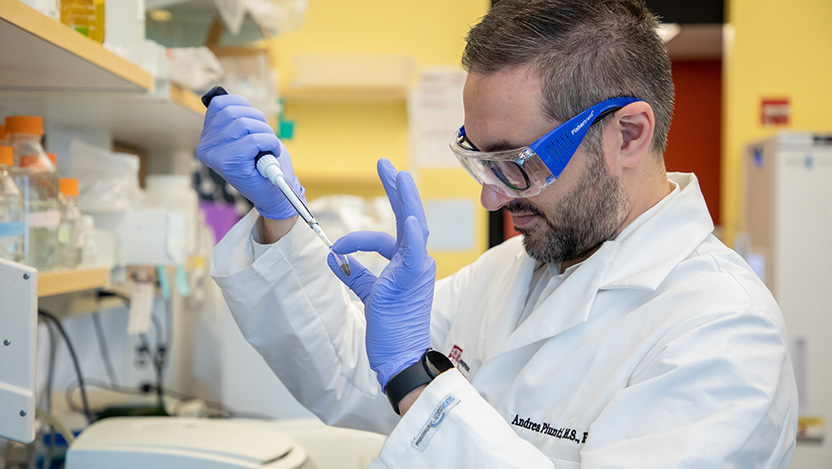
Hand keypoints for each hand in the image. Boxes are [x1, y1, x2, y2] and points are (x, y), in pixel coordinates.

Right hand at [197, 93, 303, 219]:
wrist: (274, 193)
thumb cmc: (263, 161)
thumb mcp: (246, 134)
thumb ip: (232, 117)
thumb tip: (220, 92)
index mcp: (207, 138)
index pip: (219, 103)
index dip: (244, 106)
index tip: (254, 122)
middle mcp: (205, 146)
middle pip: (233, 111)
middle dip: (258, 120)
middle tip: (265, 137)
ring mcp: (215, 156)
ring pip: (245, 124)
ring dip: (266, 133)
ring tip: (268, 147)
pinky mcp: (229, 164)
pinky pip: (255, 139)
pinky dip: (270, 143)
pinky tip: (271, 153)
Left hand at [327, 159, 434, 390]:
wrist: (399, 355)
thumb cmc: (389, 328)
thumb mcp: (370, 294)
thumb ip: (355, 274)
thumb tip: (335, 258)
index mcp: (408, 265)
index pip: (389, 236)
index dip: (361, 235)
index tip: (338, 245)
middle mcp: (417, 262)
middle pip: (409, 217)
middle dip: (396, 189)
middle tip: (385, 165)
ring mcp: (418, 269)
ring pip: (414, 226)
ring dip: (405, 199)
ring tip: (398, 174)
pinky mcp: (412, 279)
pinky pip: (415, 251)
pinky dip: (412, 232)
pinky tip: (409, 216)